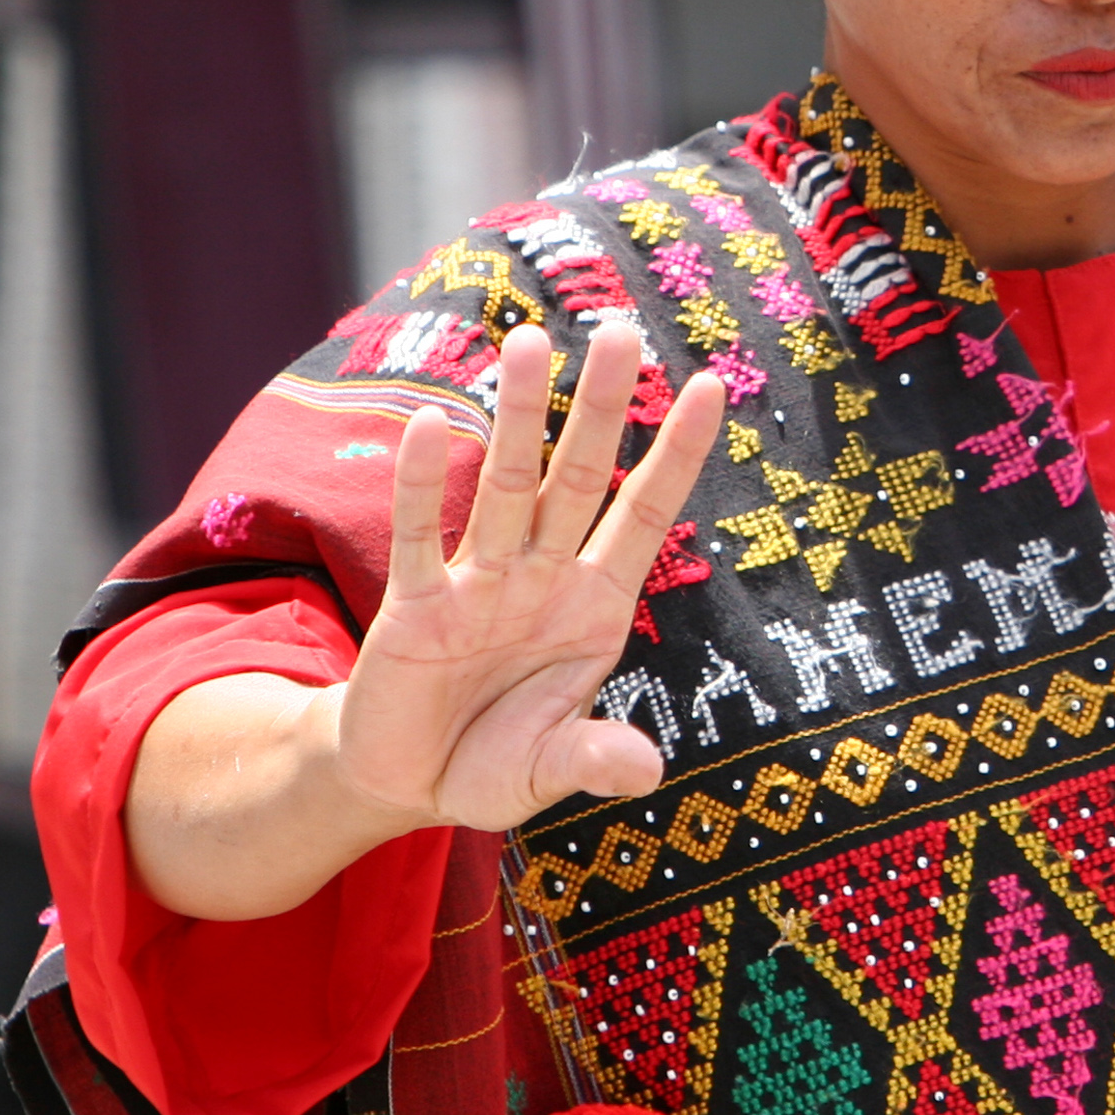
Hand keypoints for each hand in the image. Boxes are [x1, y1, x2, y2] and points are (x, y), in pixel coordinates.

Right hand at [330, 322, 723, 831]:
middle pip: (578, 479)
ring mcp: (478, 584)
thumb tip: (649, 769)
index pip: (645, 515)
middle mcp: (542, 579)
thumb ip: (592, 757)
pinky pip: (421, 536)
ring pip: (505, 488)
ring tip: (529, 341)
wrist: (402, 784)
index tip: (712, 383)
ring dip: (517, 418)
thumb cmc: (490, 764)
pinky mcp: (414, 606)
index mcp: (594, 608)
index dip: (677, 455)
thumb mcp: (547, 770)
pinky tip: (428, 425)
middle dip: (600, 409)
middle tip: (621, 330)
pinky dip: (421, 485)